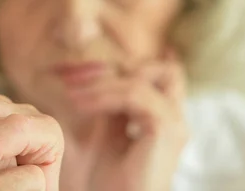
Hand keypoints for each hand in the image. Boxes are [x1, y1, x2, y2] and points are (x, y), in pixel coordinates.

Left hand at [69, 51, 187, 190]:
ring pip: (140, 79)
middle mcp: (173, 118)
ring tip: (70, 94)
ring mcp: (174, 123)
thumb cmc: (105, 181)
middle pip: (159, 69)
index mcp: (161, 117)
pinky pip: (133, 95)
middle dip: (111, 67)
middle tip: (72, 78)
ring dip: (99, 82)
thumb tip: (91, 71)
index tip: (71, 73)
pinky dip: (103, 95)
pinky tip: (79, 105)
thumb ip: (107, 103)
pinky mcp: (165, 130)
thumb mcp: (104, 131)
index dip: (111, 66)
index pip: (150, 73)